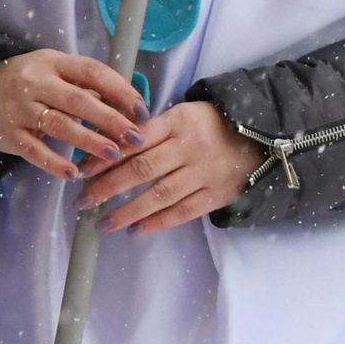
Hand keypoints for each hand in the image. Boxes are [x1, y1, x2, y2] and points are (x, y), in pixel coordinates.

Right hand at [0, 49, 144, 182]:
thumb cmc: (25, 82)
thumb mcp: (52, 70)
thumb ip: (84, 85)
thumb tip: (128, 106)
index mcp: (52, 63)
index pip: (92, 72)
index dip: (119, 90)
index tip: (142, 110)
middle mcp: (35, 83)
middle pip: (78, 101)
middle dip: (110, 120)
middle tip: (135, 138)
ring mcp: (19, 109)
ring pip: (58, 125)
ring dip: (89, 142)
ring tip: (113, 155)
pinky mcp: (8, 133)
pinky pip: (34, 151)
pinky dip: (54, 163)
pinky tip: (74, 174)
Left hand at [76, 100, 263, 232]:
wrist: (263, 135)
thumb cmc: (210, 123)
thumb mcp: (181, 114)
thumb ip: (149, 128)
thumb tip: (107, 144)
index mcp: (176, 122)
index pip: (133, 141)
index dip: (104, 157)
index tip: (81, 171)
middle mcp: (188, 148)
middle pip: (141, 169)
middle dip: (107, 187)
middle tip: (82, 201)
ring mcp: (204, 173)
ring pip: (159, 195)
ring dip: (127, 211)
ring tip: (103, 223)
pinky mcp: (217, 194)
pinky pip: (183, 211)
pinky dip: (157, 222)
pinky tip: (135, 230)